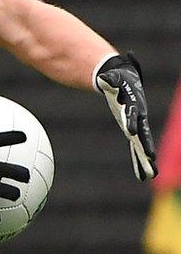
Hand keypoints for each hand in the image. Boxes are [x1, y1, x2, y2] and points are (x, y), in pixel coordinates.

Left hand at [96, 52, 156, 179]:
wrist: (125, 81)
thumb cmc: (116, 79)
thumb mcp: (112, 78)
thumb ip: (109, 80)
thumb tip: (102, 78)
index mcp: (133, 105)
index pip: (133, 116)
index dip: (132, 123)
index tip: (131, 133)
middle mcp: (138, 118)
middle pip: (142, 135)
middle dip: (146, 147)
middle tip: (151, 161)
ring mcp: (136, 125)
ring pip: (141, 145)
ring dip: (144, 160)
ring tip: (150, 175)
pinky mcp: (132, 130)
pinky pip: (135, 147)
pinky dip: (137, 160)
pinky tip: (141, 175)